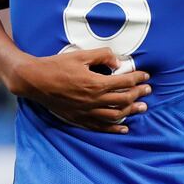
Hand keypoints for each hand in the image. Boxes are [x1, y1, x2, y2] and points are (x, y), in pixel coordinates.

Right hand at [7, 47, 151, 133]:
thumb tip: (118, 62)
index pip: (124, 82)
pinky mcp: (78, 119)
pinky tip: (124, 127)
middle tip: (148, 90)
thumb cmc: (57, 65)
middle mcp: (93, 100)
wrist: (34, 81)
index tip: (146, 76)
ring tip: (143, 107)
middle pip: (123, 99)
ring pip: (115, 115)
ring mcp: (86, 112)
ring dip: (131, 111)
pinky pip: (100, 127)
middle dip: (138, 94)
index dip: (138, 79)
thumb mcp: (81, 55)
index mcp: (95, 83)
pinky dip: (114, 128)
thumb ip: (102, 56)